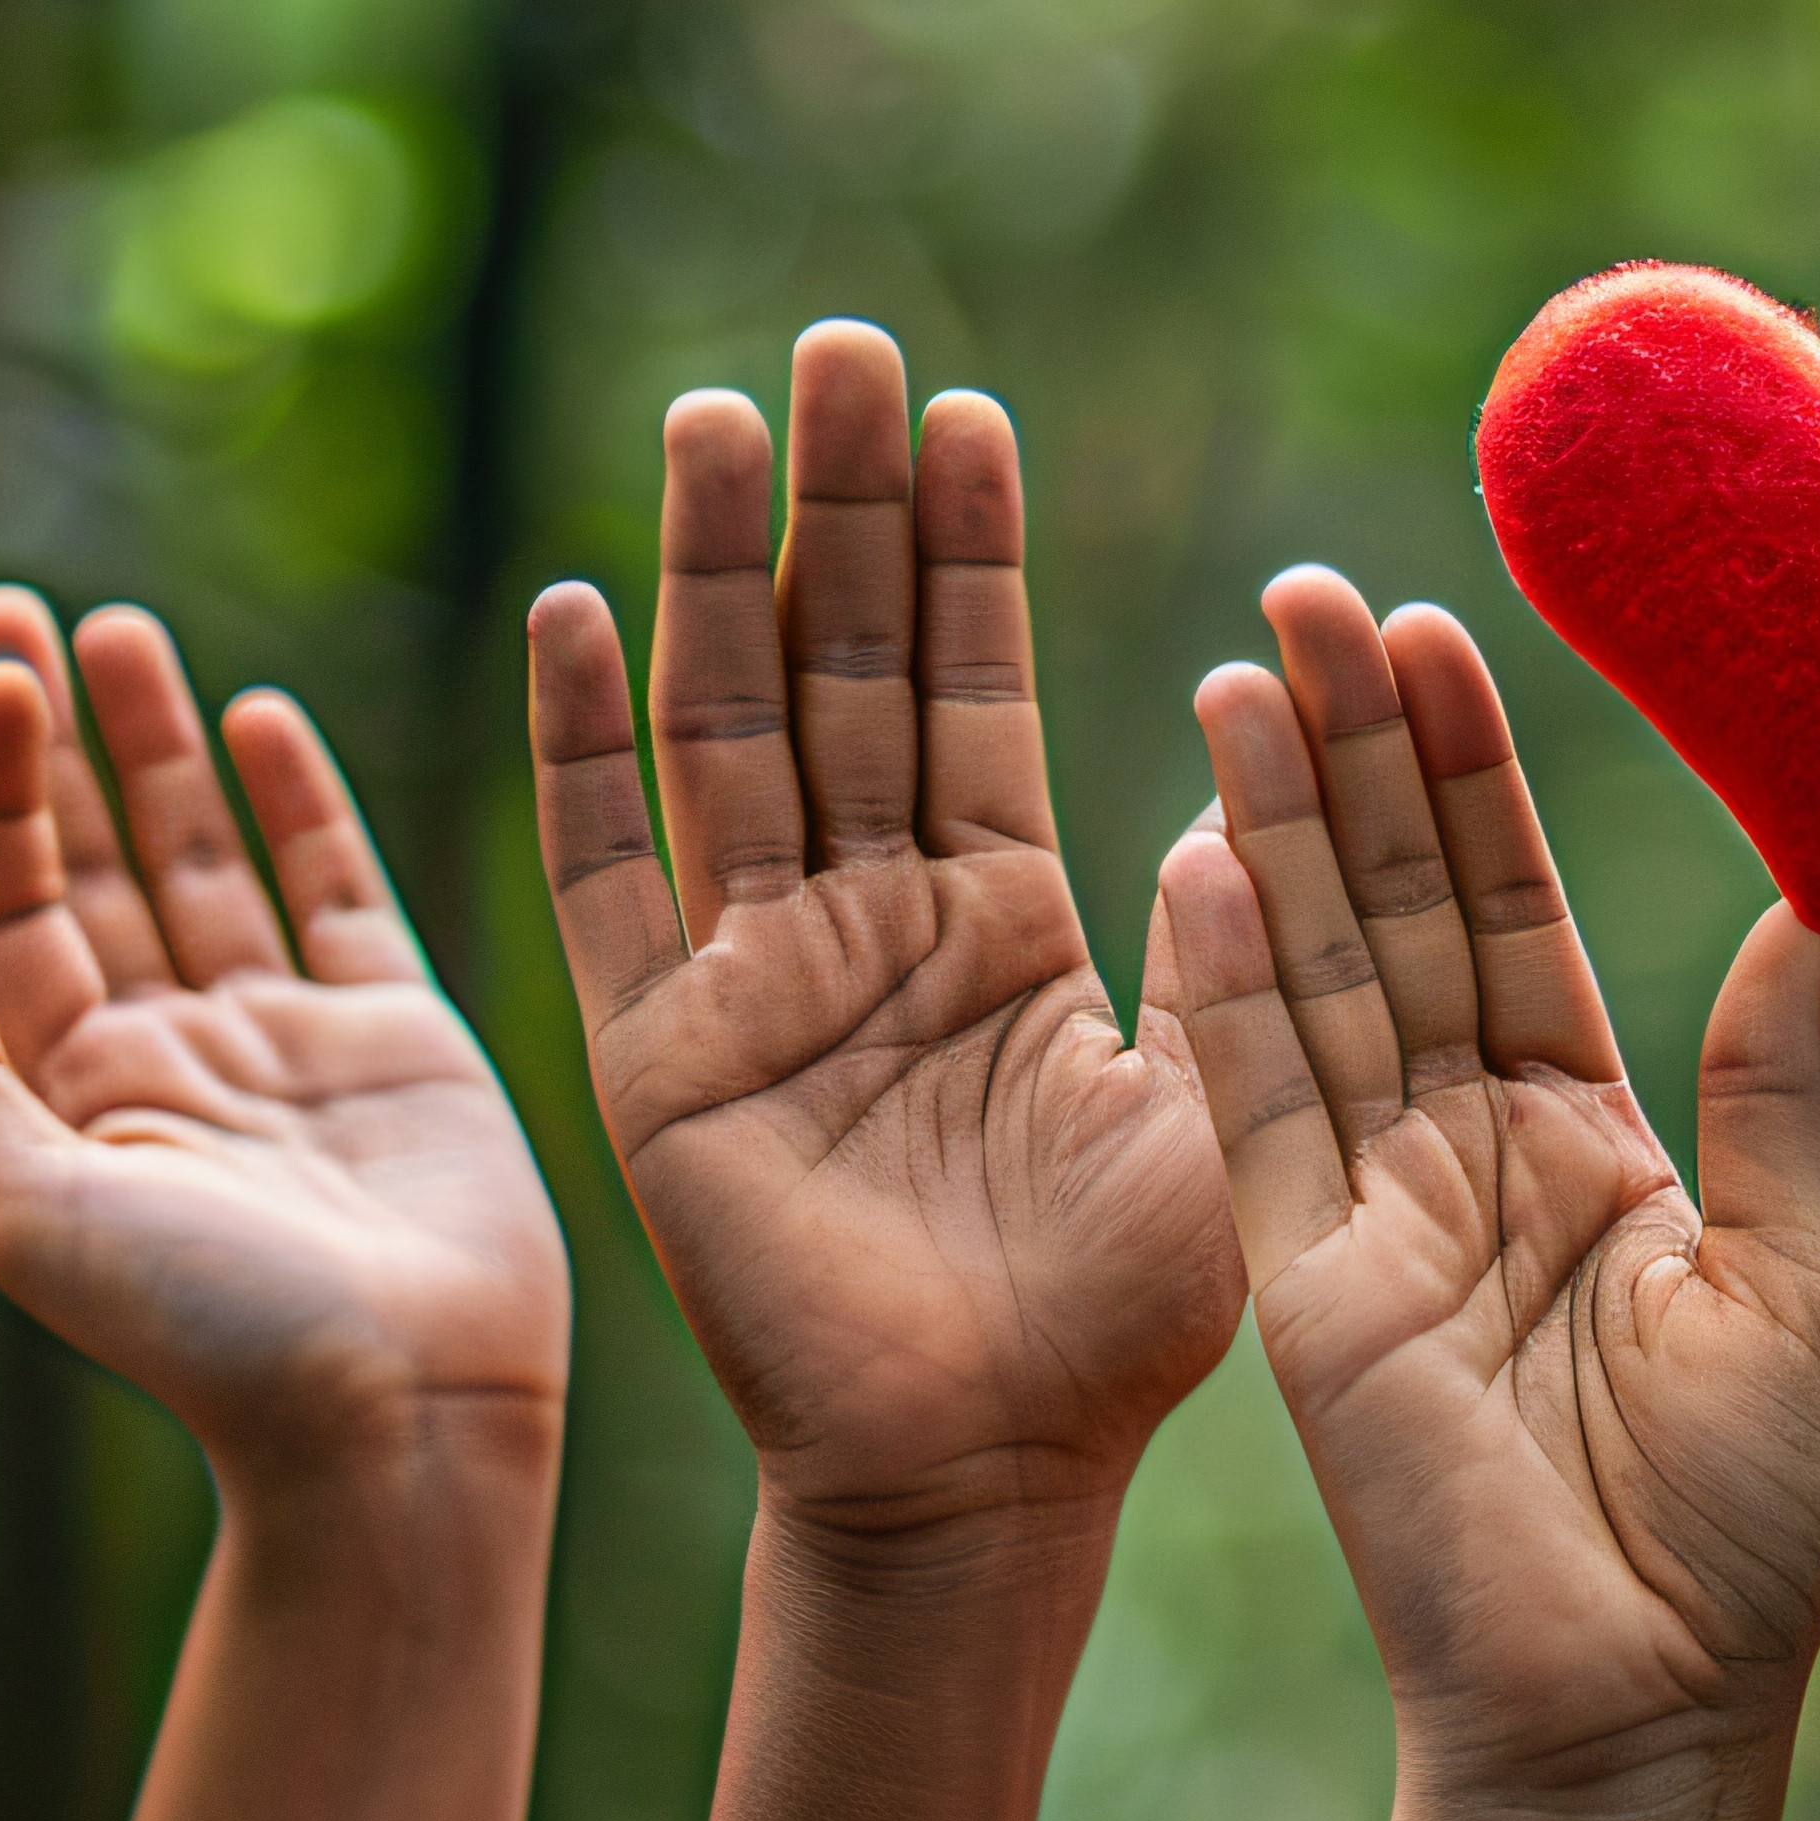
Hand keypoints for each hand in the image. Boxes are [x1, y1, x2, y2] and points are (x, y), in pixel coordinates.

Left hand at [0, 590, 566, 1481]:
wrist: (402, 1413)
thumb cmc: (211, 1337)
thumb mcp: (29, 1212)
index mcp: (63, 1092)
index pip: (5, 900)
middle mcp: (160, 1053)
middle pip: (84, 864)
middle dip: (48, 740)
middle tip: (10, 610)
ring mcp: (278, 1041)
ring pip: (200, 862)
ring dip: (157, 750)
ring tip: (122, 632)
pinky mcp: (394, 1038)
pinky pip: (335, 893)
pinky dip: (299, 806)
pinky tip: (260, 718)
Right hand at [526, 321, 1238, 1540]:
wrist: (990, 1478)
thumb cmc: (1125, 1324)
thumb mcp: (1226, 1101)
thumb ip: (1236, 945)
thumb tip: (1256, 785)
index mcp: (999, 919)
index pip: (970, 688)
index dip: (964, 551)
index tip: (962, 407)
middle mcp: (865, 923)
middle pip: (838, 668)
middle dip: (836, 508)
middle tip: (838, 342)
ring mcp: (751, 978)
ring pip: (722, 730)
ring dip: (709, 572)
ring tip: (712, 414)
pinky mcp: (661, 1057)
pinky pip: (603, 877)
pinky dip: (576, 747)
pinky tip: (563, 610)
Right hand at [1159, 573, 1819, 1819]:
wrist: (1647, 1726)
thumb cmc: (1754, 1537)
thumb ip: (1814, 1098)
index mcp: (1591, 1141)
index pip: (1510, 915)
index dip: (1468, 776)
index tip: (1439, 625)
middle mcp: (1465, 1157)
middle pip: (1387, 914)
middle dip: (1346, 754)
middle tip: (1310, 590)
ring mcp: (1373, 1218)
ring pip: (1310, 983)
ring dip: (1273, 829)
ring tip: (1246, 666)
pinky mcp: (1312, 1295)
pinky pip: (1258, 1119)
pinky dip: (1223, 996)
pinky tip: (1193, 855)